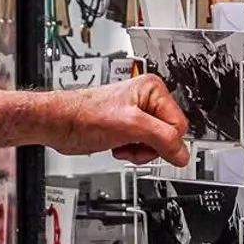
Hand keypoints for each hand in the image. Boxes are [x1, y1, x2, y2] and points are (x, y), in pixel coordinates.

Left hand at [46, 76, 189, 166]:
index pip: (179, 124)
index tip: (153, 148)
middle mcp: (147, 100)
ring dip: (140, 151)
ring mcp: (137, 115)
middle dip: (151, 146)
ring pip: (156, 144)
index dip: (167, 141)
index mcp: (153, 90)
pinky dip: (132, 152)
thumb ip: (162, 138)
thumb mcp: (130, 126)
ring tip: (123, 144)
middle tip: (133, 143)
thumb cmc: (84, 115)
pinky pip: (143, 147)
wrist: (60, 124)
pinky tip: (118, 145)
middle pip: (169, 135)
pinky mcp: (128, 128)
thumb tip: (182, 154)